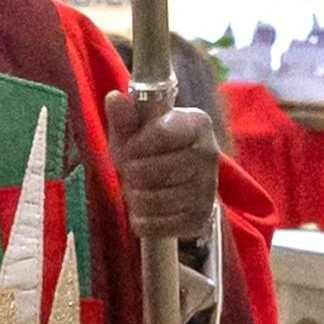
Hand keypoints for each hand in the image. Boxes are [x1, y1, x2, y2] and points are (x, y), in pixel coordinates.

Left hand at [105, 93, 220, 241]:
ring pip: (155, 200)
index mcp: (196, 123)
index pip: (161, 134)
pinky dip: (143, 220)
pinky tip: (144, 209)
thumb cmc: (149, 149)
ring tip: (137, 190)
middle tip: (131, 173)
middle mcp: (209, 153)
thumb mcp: (134, 131)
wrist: (175, 180)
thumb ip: (124, 117)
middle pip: (154, 170)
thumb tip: (114, 98)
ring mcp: (208, 187)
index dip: (135, 146)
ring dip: (135, 198)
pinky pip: (160, 225)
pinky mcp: (202, 216)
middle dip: (132, 175)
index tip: (128, 150)